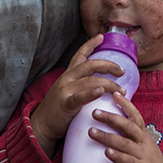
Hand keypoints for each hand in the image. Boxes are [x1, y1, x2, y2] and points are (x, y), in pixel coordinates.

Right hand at [30, 34, 126, 155]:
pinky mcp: (65, 104)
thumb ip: (79, 85)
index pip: (79, 55)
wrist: (41, 125)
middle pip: (90, 65)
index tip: (102, 36)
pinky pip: (80, 97)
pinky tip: (101, 91)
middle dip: (109, 66)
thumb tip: (99, 84)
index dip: (90, 44)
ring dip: (109, 84)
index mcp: (68, 75)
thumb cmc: (57, 111)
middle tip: (122, 71)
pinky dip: (92, 93)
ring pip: (91, 81)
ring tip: (121, 91)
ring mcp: (65, 90)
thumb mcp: (66, 91)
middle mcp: (67, 79)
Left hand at [93, 92, 162, 162]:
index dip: (126, 105)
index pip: (135, 116)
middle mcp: (143, 142)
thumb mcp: (137, 149)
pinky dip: (117, 156)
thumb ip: (124, 141)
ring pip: (125, 142)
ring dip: (107, 137)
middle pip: (128, 126)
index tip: (114, 93)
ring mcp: (143, 155)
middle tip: (94, 112)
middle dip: (111, 117)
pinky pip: (128, 161)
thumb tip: (102, 133)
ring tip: (92, 132)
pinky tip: (107, 153)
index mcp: (143, 136)